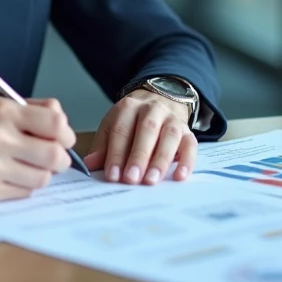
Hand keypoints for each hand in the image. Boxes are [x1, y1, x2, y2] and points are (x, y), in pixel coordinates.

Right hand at [0, 97, 75, 203]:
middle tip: (47, 158)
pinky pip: (23, 194)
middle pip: (56, 156)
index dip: (65, 133)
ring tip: (21, 167)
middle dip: (58, 159)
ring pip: (43, 178)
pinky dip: (20, 187)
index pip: (56, 123)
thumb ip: (28, 110)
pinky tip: (5, 177)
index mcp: (2, 111)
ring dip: (38, 174)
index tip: (61, 138)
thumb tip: (61, 122)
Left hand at [82, 90, 196, 185]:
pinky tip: (180, 176)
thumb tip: (90, 164)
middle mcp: (152, 109)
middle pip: (146, 131)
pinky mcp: (188, 131)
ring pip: (169, 137)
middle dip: (138, 157)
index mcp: (128, 107)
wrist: (160, 101)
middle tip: (131, 179)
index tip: (112, 176)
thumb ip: (103, 146)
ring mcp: (172, 119)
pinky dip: (187, 161)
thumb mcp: (114, 126)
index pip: (121, 131)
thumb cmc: (132, 122)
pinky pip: (190, 145)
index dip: (116, 154)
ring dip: (160, 160)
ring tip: (151, 180)